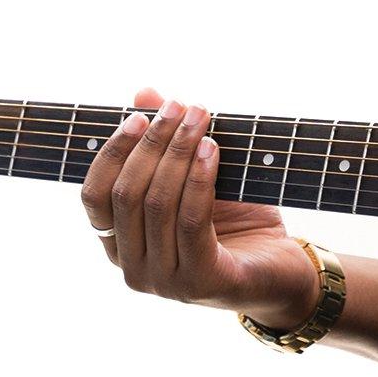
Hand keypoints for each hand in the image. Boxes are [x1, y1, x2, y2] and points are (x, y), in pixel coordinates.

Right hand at [77, 88, 320, 330]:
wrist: (283, 274)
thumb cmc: (236, 224)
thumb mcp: (195, 178)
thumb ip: (164, 143)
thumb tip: (144, 94)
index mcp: (121, 246)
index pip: (94, 196)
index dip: (112, 152)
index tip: (139, 115)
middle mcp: (134, 270)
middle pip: (127, 195)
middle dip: (152, 144)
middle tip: (179, 108)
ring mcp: (165, 282)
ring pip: (159, 205)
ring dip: (178, 153)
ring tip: (200, 119)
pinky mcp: (201, 282)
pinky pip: (192, 221)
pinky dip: (199, 179)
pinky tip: (210, 149)